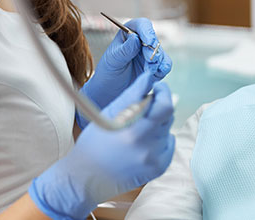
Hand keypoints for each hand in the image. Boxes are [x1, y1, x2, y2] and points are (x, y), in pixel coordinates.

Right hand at [29, 72, 175, 219]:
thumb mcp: (109, 114)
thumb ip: (133, 95)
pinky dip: (160, 139)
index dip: (163, 92)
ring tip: (137, 130)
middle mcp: (146, 147)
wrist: (86, 178)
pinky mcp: (158, 168)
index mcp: (132, 131)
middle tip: (143, 108)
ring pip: (168, 129)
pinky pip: (169, 144)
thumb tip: (150, 77)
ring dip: (157, 124)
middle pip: (167, 116)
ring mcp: (153, 159)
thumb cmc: (94, 142)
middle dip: (158, 107)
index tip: (157, 88)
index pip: (164, 106)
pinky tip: (142, 143)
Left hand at [77, 18, 171, 128]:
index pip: (142, 25)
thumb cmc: (108, 72)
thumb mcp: (113, 60)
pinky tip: (156, 73)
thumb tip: (135, 38)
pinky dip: (163, 68)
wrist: (110, 91)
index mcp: (129, 34)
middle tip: (149, 60)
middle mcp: (142, 42)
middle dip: (153, 50)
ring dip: (158, 61)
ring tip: (149, 70)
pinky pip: (165, 65)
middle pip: (154, 39)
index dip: (147, 31)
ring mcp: (150, 54)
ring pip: (161, 53)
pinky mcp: (156, 67)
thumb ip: (125, 50)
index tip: (149, 42)